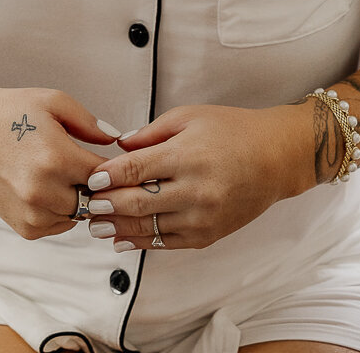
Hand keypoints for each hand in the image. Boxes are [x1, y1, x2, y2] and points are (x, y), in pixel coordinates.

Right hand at [0, 84, 119, 240]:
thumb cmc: (8, 111)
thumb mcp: (52, 101)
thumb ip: (89, 122)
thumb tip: (115, 141)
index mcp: (56, 158)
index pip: (108, 175)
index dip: (116, 167)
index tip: (116, 161)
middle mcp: (45, 191)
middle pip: (97, 199)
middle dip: (98, 184)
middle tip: (87, 165)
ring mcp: (33, 213)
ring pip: (80, 216)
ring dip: (79, 199)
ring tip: (63, 174)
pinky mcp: (24, 227)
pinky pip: (59, 225)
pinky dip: (60, 210)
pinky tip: (47, 187)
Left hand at [83, 103, 310, 252]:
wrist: (275, 158)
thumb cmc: (231, 130)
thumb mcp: (188, 116)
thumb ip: (150, 133)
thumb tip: (119, 146)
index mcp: (186, 156)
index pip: (136, 170)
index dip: (108, 177)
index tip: (89, 179)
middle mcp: (195, 191)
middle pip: (139, 202)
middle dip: (107, 206)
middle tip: (83, 205)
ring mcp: (203, 217)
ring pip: (150, 228)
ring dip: (119, 229)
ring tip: (95, 226)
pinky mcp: (209, 235)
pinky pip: (169, 243)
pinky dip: (143, 243)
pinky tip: (123, 240)